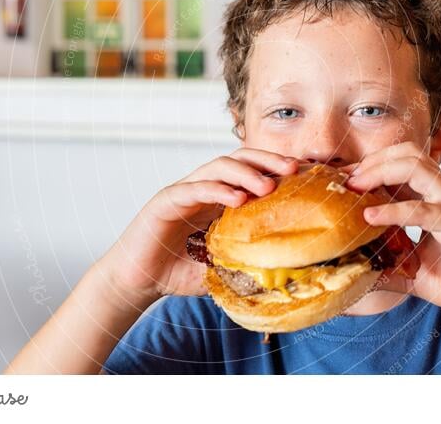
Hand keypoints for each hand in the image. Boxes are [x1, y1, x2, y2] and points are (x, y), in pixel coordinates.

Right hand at [99, 149, 298, 308]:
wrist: (136, 281)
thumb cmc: (178, 272)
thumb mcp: (221, 267)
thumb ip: (246, 263)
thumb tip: (284, 274)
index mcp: (219, 199)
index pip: (251, 172)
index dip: (276, 169)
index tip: (304, 174)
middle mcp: (203, 188)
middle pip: (239, 160)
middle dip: (267, 160)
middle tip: (293, 169)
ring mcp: (184, 191)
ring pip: (218, 167)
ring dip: (246, 173)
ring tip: (268, 186)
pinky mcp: (166, 201)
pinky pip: (194, 188)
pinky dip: (217, 189)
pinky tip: (237, 198)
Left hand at [344, 142, 440, 321]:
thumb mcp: (412, 271)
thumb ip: (387, 264)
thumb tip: (355, 270)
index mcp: (434, 198)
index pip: (400, 163)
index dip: (369, 166)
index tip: (341, 180)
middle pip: (407, 153)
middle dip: (371, 161)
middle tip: (344, 181)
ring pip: (417, 167)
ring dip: (379, 172)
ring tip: (354, 188)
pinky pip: (423, 209)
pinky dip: (393, 210)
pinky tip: (370, 216)